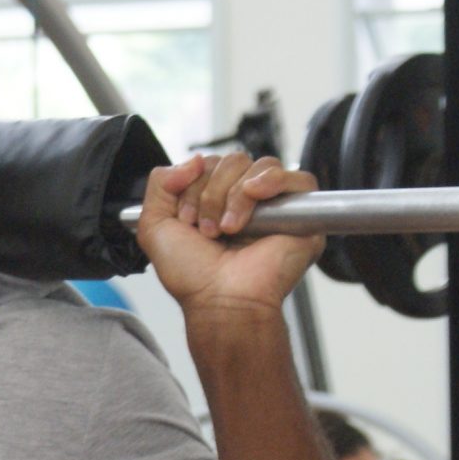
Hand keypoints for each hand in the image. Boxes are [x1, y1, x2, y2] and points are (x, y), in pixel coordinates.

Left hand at [136, 151, 323, 321]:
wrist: (220, 300)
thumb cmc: (193, 277)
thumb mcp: (155, 226)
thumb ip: (159, 184)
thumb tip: (193, 159)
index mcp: (216, 201)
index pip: (210, 163)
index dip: (194, 184)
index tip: (187, 219)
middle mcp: (245, 201)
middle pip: (233, 160)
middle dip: (211, 192)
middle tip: (208, 229)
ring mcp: (274, 207)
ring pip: (259, 166)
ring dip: (235, 195)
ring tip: (229, 229)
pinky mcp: (303, 215)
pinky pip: (298, 178)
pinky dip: (271, 181)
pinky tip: (254, 198)